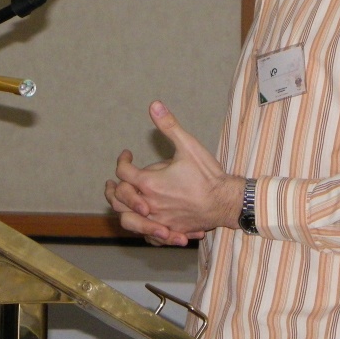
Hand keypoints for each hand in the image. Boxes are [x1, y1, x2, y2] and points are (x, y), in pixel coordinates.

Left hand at [104, 101, 243, 245]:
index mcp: (150, 183)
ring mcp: (158, 220)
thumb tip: (154, 104)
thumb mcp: (188, 146)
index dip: (122, 160)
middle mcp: (149, 204)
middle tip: (115, 179)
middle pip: (118, 198)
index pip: (123, 172)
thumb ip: (169, 126)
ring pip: (127, 219)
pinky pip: (145, 233)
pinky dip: (139, 226)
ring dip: (121, 208)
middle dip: (113, 186)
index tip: (128, 154)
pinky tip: (142, 218)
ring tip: (122, 199)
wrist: (226, 202)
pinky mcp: (168, 231)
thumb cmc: (208, 175)